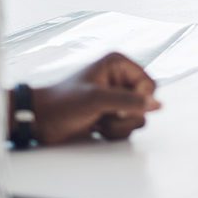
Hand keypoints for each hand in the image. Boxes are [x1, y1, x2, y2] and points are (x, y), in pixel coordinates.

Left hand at [29, 52, 160, 144]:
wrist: (41, 120)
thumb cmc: (63, 103)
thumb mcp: (96, 100)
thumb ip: (129, 102)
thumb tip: (157, 104)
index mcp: (118, 64)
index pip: (149, 83)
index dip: (139, 100)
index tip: (119, 108)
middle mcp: (120, 79)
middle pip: (145, 102)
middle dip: (127, 116)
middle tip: (107, 116)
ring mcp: (116, 98)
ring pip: (138, 117)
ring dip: (119, 126)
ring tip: (99, 122)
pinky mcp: (111, 114)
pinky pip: (127, 127)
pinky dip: (114, 132)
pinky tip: (97, 127)